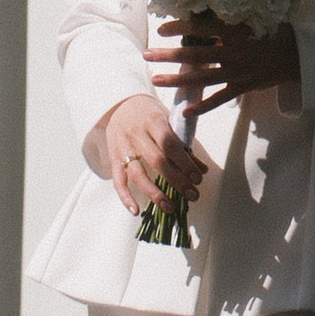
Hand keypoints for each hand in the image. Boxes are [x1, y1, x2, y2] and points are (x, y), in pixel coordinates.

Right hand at [88, 90, 209, 218]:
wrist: (120, 103)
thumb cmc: (149, 113)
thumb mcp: (167, 120)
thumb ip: (183, 143)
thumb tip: (201, 170)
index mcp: (153, 121)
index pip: (171, 145)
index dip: (185, 163)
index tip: (198, 178)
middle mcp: (136, 134)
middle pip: (157, 161)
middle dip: (177, 180)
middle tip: (192, 195)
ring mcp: (122, 147)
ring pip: (137, 174)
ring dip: (154, 194)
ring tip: (170, 207)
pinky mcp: (113, 158)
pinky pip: (118, 180)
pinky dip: (125, 197)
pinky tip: (136, 211)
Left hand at [148, 13, 303, 121]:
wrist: (295, 55)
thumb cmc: (271, 31)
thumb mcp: (251, 19)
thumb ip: (227, 18)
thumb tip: (201, 9)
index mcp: (235, 31)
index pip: (202, 27)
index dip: (180, 27)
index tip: (161, 29)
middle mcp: (233, 51)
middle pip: (195, 53)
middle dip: (168, 55)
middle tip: (147, 54)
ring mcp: (237, 71)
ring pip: (202, 77)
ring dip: (177, 79)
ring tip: (156, 78)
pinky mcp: (242, 87)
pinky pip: (219, 98)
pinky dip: (203, 106)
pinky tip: (186, 111)